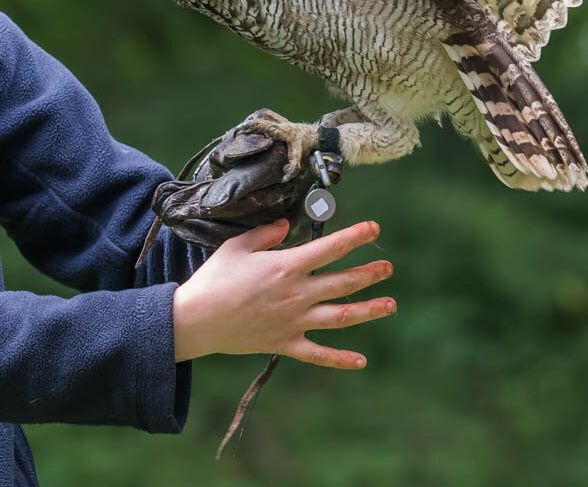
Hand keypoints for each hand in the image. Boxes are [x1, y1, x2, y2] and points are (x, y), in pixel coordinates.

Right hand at [171, 218, 394, 367]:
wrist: (197, 319)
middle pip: (343, 282)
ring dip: (369, 310)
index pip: (329, 248)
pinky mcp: (285, 343)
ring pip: (341, 316)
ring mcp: (294, 321)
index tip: (374, 229)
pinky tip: (361, 361)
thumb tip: (287, 225)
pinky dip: (340, 359)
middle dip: (370, 273)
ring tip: (391, 304)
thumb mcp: (236, 247)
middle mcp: (297, 294)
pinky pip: (319, 353)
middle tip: (387, 267)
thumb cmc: (214, 279)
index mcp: (286, 266)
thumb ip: (265, 234)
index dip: (355, 237)